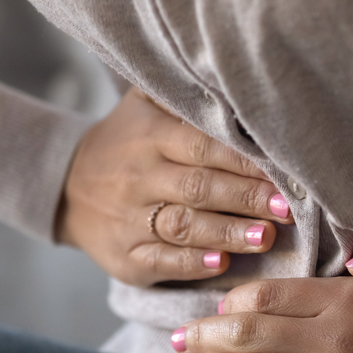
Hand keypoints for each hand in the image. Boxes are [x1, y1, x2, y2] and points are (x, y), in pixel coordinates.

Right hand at [56, 88, 293, 285]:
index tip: (283, 172)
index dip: (243, 160)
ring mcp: (129, 220)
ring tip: (265, 237)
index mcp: (149, 137)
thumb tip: (238, 87)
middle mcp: (138, 178)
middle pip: (197, 187)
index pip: (201, 145)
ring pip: (182, 227)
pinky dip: (192, 264)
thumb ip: (184, 96)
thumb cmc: (125, 142)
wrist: (66, 186)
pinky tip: (222, 264)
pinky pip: (160, 261)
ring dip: (227, 233)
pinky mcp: (125, 257)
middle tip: (286, 209)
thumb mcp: (144, 105)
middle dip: (246, 198)